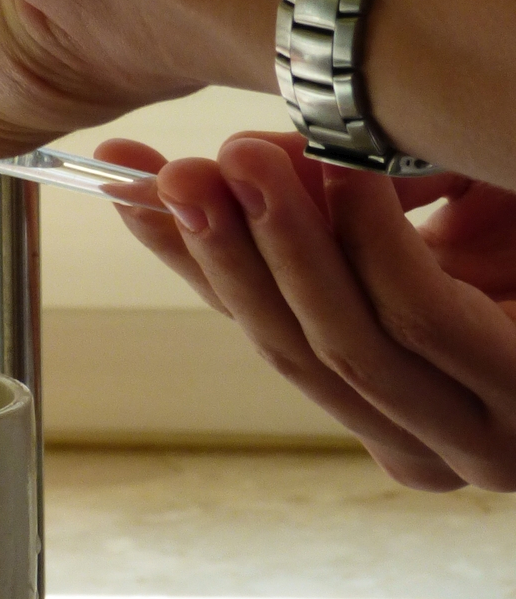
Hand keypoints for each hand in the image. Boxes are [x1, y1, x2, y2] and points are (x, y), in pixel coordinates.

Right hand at [98, 129, 515, 491]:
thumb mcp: (409, 219)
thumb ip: (318, 204)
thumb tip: (213, 166)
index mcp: (385, 408)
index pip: (257, 327)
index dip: (184, 256)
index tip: (121, 182)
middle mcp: (422, 440)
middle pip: (287, 349)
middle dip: (222, 254)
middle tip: (176, 173)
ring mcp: (477, 438)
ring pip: (342, 344)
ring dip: (282, 244)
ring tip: (243, 157)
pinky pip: (418, 318)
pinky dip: (370, 241)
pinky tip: (347, 171)